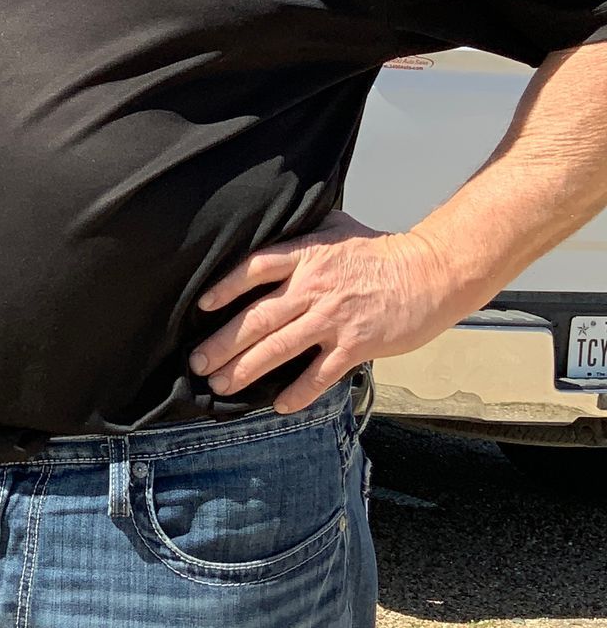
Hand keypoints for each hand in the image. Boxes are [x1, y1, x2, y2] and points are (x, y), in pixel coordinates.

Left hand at [191, 214, 469, 414]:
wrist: (430, 273)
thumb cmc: (383, 250)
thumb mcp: (336, 226)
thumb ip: (303, 230)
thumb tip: (276, 221)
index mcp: (306, 257)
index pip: (253, 270)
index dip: (224, 288)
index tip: (202, 307)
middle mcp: (313, 289)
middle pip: (257, 318)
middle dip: (222, 344)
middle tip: (197, 362)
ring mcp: (333, 319)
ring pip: (279, 349)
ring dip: (246, 370)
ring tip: (221, 385)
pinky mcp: (355, 345)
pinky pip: (319, 374)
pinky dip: (298, 392)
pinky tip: (279, 405)